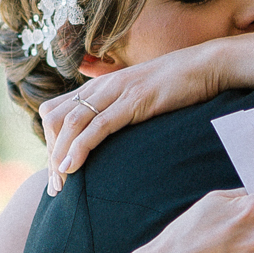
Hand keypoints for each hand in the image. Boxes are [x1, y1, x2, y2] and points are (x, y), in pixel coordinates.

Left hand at [42, 43, 227, 190]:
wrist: (205, 66)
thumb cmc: (174, 86)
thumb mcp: (136, 96)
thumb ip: (116, 109)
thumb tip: (105, 135)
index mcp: (97, 86)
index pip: (54, 113)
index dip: (49, 143)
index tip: (55, 171)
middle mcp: (100, 87)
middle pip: (55, 120)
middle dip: (50, 154)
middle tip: (55, 186)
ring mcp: (116, 92)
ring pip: (72, 124)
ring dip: (60, 156)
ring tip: (59, 184)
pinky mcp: (133, 101)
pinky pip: (98, 126)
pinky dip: (80, 148)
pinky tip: (72, 167)